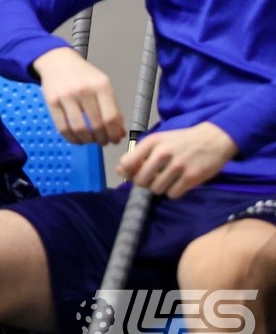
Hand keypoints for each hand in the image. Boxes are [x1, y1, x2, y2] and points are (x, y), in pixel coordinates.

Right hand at [32, 46, 124, 145]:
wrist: (57, 60)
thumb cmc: (83, 74)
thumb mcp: (102, 85)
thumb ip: (112, 108)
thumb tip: (119, 133)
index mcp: (101, 85)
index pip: (111, 117)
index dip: (114, 133)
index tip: (115, 139)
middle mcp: (84, 90)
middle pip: (96, 125)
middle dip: (102, 139)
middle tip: (103, 141)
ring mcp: (66, 96)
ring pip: (79, 128)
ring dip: (88, 140)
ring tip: (90, 140)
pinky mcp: (51, 101)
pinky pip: (62, 127)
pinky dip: (71, 138)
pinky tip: (76, 139)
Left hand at [118, 123, 237, 198]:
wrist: (213, 139)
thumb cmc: (182, 140)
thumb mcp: (159, 141)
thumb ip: (139, 154)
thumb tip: (119, 170)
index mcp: (152, 142)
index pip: (127, 163)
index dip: (128, 172)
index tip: (135, 173)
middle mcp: (162, 153)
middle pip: (141, 180)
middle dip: (145, 183)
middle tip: (153, 179)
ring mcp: (177, 166)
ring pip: (156, 189)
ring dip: (160, 188)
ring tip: (167, 180)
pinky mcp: (191, 177)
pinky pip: (173, 194)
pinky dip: (173, 192)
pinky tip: (178, 184)